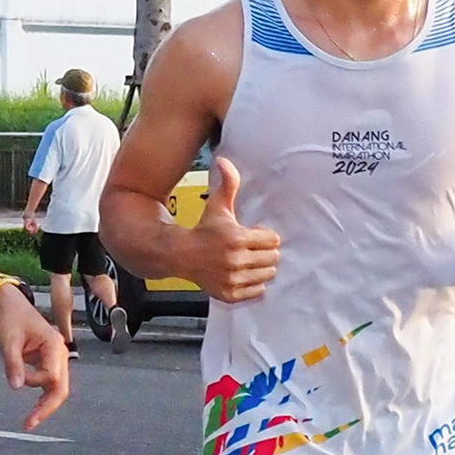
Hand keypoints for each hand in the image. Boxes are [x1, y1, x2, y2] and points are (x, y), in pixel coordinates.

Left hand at [0, 283, 70, 429]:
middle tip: (29, 424)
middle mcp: (60, 353)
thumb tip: (16, 388)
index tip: (17, 377)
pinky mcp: (49, 361)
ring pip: (57, 388)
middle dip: (47, 408)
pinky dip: (42, 396)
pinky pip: (49, 383)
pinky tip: (33, 409)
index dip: (34, 381)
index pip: (51, 375)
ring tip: (29, 421)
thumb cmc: (10, 317)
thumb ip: (13, 364)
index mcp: (54, 345)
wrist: (9, 303)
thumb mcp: (8, 340)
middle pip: (61, 388)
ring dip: (45, 405)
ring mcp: (56, 358)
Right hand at [186, 157, 280, 303]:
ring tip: (248, 260)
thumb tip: (224, 160)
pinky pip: (258, 291)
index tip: (254, 234)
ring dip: (261, 267)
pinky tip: (243, 273)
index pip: (273, 240)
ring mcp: (232, 280)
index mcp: (236, 238)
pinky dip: (254, 284)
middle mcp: (235, 261)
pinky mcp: (229, 294)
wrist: (181, 254)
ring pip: (267, 275)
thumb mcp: (217, 205)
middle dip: (265, 251)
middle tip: (252, 248)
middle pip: (273, 258)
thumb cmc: (204, 229)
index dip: (265, 235)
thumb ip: (228, 183)